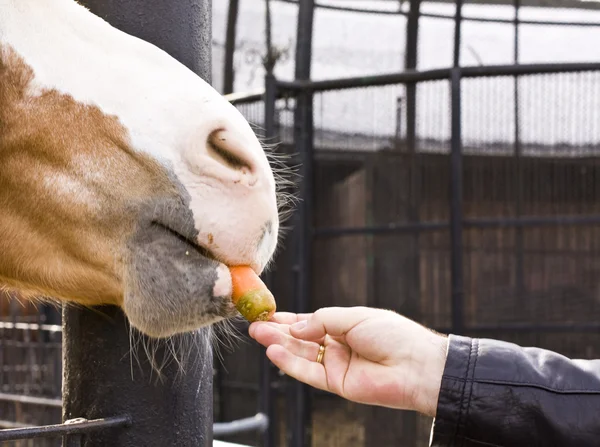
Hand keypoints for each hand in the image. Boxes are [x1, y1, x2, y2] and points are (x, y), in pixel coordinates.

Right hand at [248, 306, 447, 416]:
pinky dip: (291, 363)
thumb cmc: (393, 335)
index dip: (289, 318)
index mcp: (345, 326)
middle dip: (278, 331)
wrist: (415, 365)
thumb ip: (322, 320)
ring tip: (258, 334)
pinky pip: (309, 373)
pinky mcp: (337, 384)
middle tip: (255, 325)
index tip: (268, 313)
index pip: (311, 322)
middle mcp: (338, 345)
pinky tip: (274, 352)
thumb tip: (296, 326)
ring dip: (279, 345)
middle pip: (302, 338)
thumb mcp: (354, 317)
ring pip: (302, 355)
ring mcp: (337, 365)